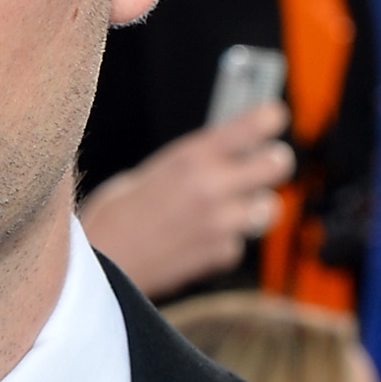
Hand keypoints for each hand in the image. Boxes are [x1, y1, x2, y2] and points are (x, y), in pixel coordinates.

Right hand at [77, 103, 294, 298]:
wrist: (102, 264)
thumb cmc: (113, 215)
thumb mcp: (147, 172)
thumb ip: (192, 162)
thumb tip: (227, 150)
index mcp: (191, 158)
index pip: (256, 125)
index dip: (270, 118)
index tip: (272, 118)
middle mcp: (212, 188)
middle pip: (278, 164)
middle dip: (272, 161)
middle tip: (263, 163)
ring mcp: (220, 224)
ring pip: (268, 206)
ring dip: (254, 204)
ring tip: (228, 205)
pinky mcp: (220, 255)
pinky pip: (241, 240)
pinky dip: (227, 238)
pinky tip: (200, 236)